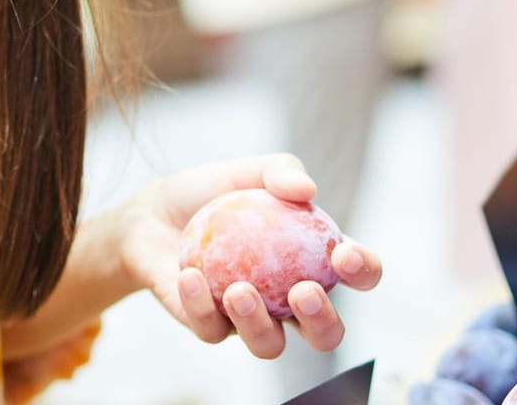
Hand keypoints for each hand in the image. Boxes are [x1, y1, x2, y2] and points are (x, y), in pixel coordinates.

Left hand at [117, 153, 382, 359]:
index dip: (363, 272)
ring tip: (239, 289)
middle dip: (322, 322)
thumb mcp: (248, 171)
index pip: (357, 275)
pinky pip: (211, 329)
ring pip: (269, 346)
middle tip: (303, 292)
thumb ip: (281, 171)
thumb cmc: (213, 192)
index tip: (344, 255)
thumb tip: (307, 189)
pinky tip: (191, 276)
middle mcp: (289, 301)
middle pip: (325, 333)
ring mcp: (250, 320)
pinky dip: (201, 304)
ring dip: (259, 324)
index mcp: (314, 262)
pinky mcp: (208, 327)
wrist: (153, 212)